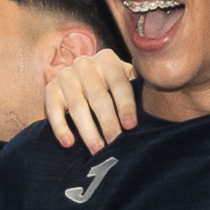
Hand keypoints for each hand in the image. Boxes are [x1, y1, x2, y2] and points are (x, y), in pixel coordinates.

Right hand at [40, 33, 140, 149]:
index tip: (130, 126)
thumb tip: (158, 103)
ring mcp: (66, 75)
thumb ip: (139, 88)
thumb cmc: (113, 89)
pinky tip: (69, 143)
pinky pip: (53, 110)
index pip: (119, 84)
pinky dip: (61, 127)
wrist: (83, 82)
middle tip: (114, 143)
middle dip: (107, 122)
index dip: (126, 106)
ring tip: (97, 149)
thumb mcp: (127, 82)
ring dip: (87, 130)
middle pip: (98, 96)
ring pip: (77, 105)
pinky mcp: (50, 89)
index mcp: (108, 60)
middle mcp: (85, 64)